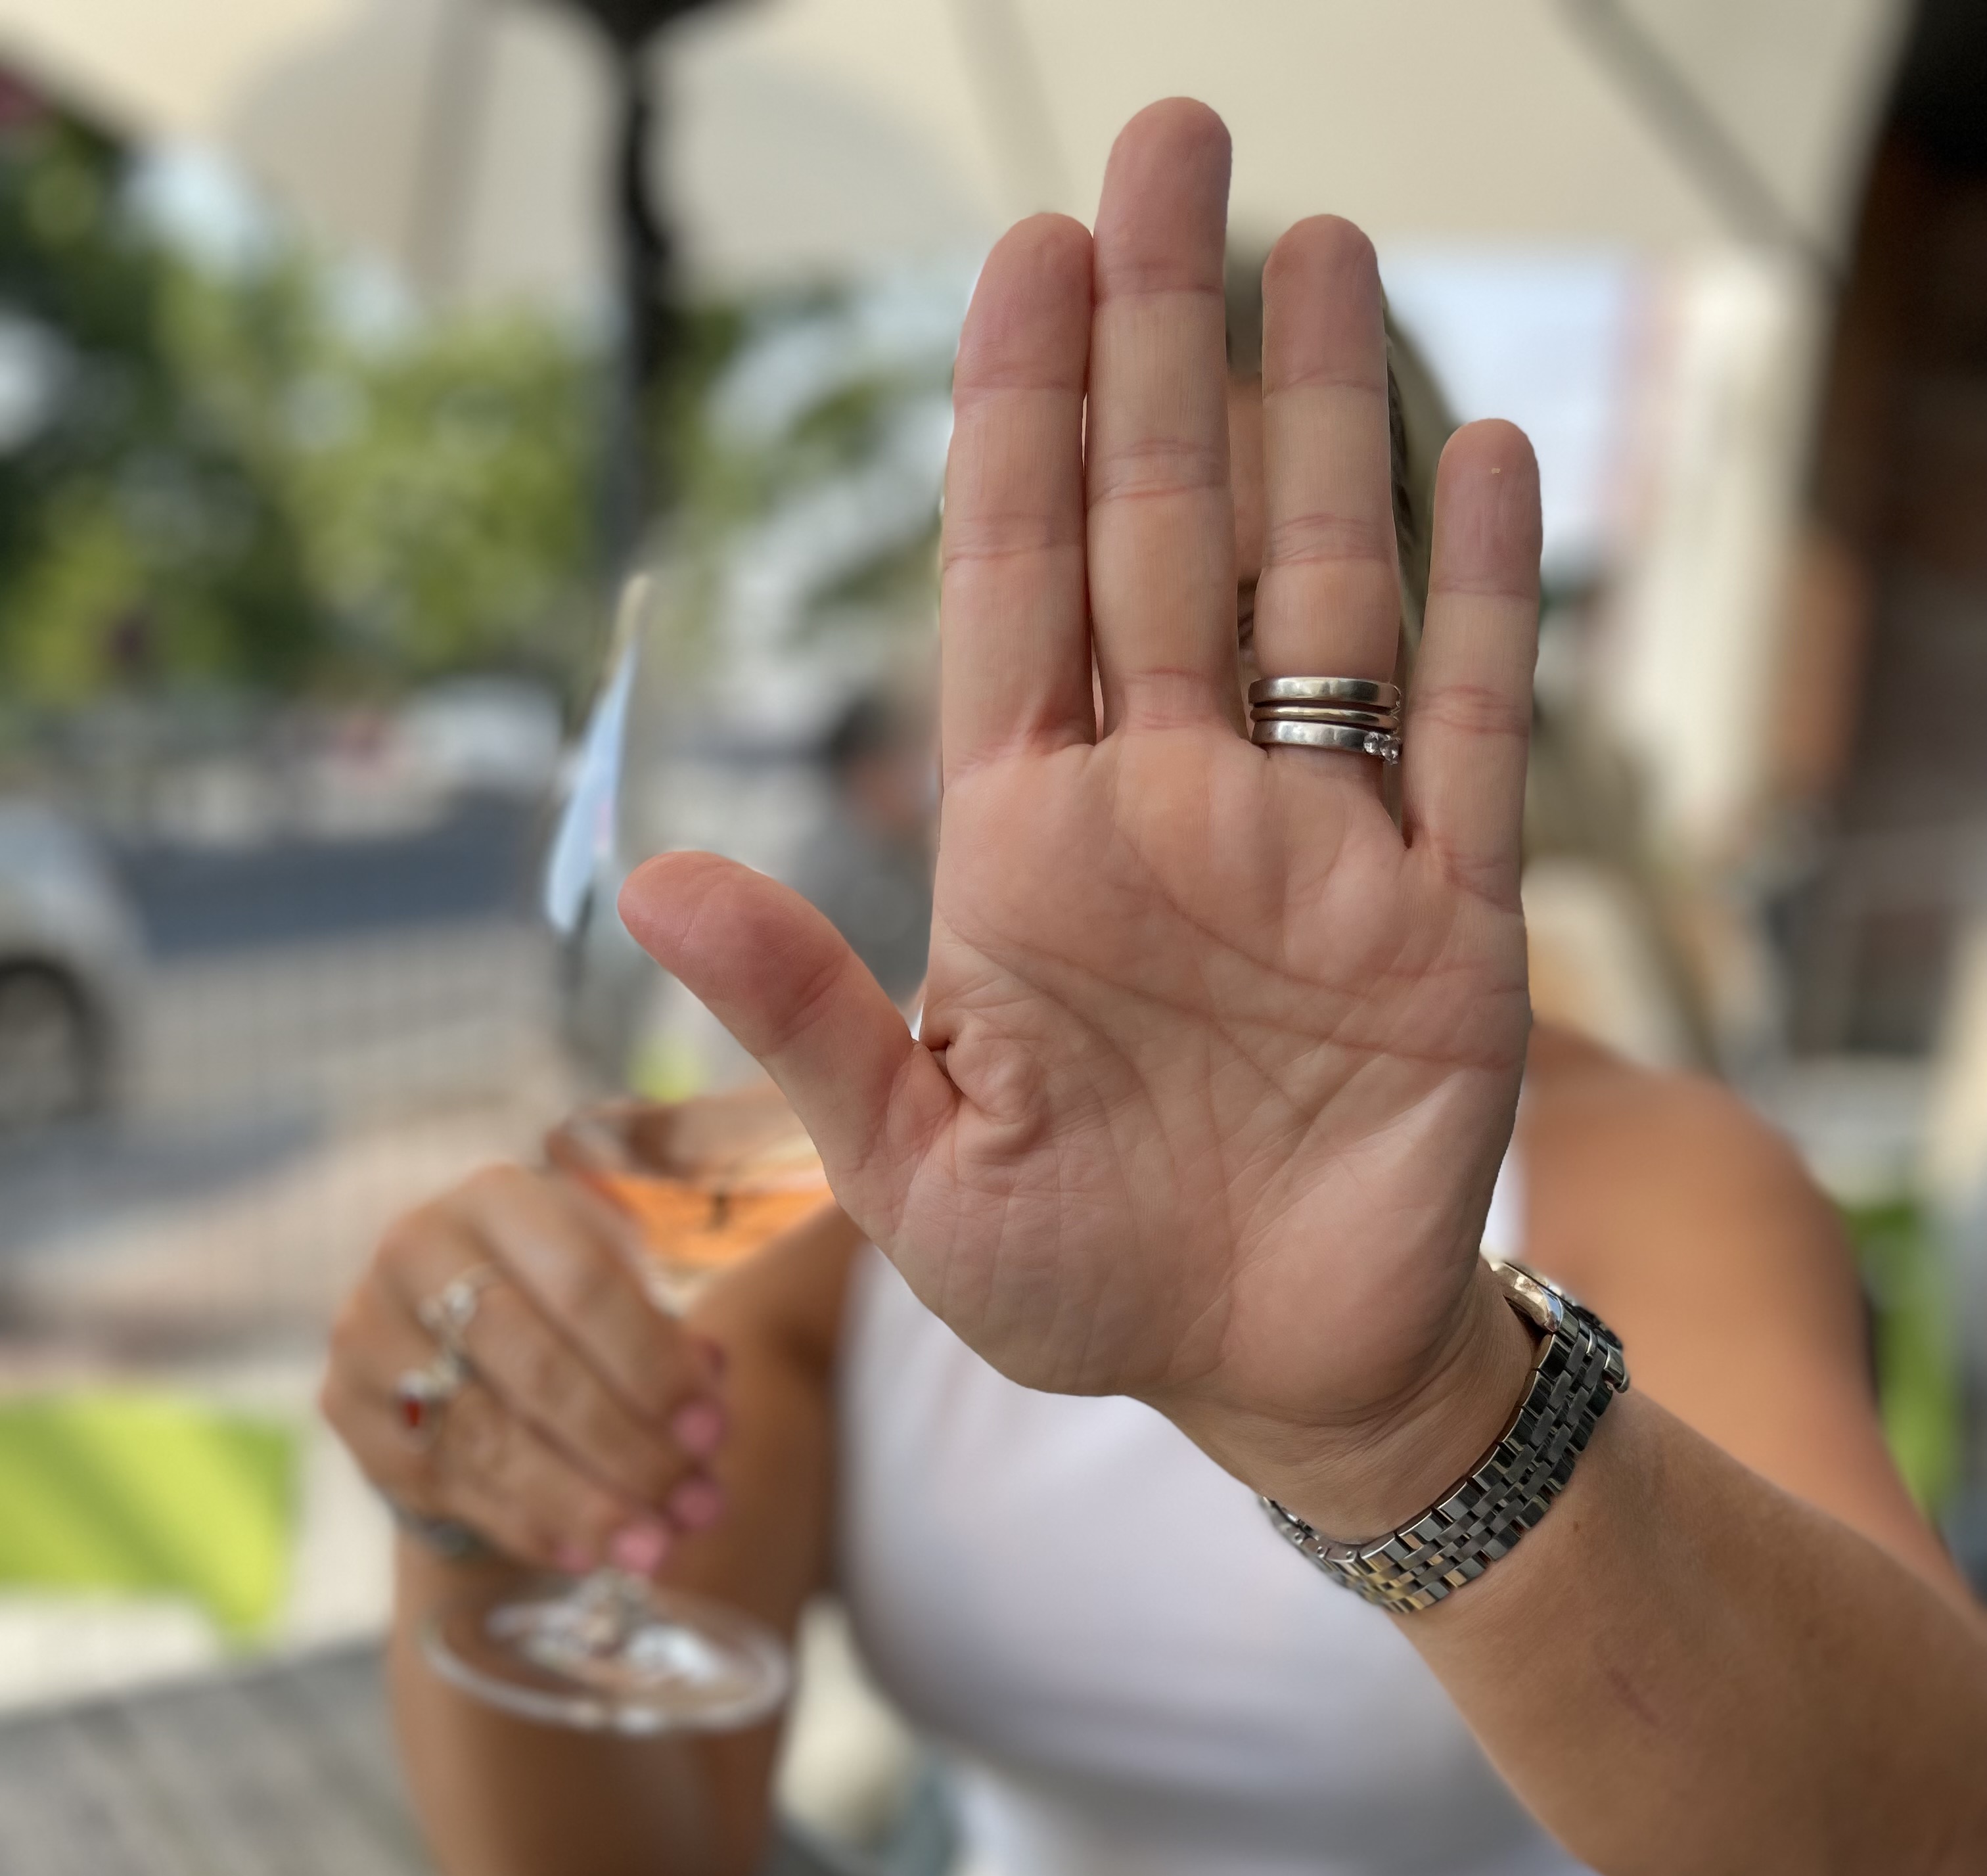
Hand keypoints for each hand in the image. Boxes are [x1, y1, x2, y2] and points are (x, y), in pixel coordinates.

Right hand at [321, 1164, 727, 1572]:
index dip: (654, 1366)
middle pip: (535, 1368)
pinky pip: (441, 1481)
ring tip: (653, 1548)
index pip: (585, 1285)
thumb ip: (666, 1337)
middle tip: (696, 1506)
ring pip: (484, 1436)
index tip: (713, 1431)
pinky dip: (522, 1524)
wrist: (451, 1329)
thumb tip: (708, 1385)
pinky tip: (585, 1552)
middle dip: (627, 1449)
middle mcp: (416, 1249)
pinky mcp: (345, 1405)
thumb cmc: (559, 1302)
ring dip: (580, 1504)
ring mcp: (369, 1328)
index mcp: (498, 1197)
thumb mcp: (619, 1291)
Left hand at [620, 100, 1541, 1535]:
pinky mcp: (1445, 921)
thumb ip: (806, 1019)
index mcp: (1029, 852)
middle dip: (1162, 346)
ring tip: (1317, 245)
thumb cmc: (1077, 1283)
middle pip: (1163, 535)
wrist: (1267, 1379)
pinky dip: (1480, 603)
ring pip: (1322, 593)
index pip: (1016, 589)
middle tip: (1171, 147)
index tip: (1030, 254)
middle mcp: (1172, 810)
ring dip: (1321, 424)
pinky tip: (1481, 458)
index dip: (1022, 420)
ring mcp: (1316, 850)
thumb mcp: (909, 1173)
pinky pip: (1469, 733)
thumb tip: (655, 878)